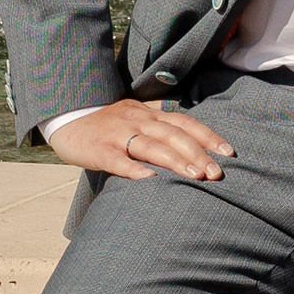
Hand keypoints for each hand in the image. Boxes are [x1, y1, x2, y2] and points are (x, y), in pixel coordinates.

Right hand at [47, 97, 234, 183]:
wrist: (65, 118)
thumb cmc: (106, 125)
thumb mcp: (135, 117)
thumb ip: (159, 126)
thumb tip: (191, 138)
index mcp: (149, 113)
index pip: (185, 122)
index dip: (208, 136)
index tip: (229, 153)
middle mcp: (137, 120)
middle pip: (173, 134)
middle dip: (198, 153)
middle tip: (216, 173)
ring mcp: (117, 134)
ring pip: (150, 145)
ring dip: (175, 161)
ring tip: (195, 176)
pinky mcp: (98, 149)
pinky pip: (117, 160)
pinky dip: (134, 169)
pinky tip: (150, 180)